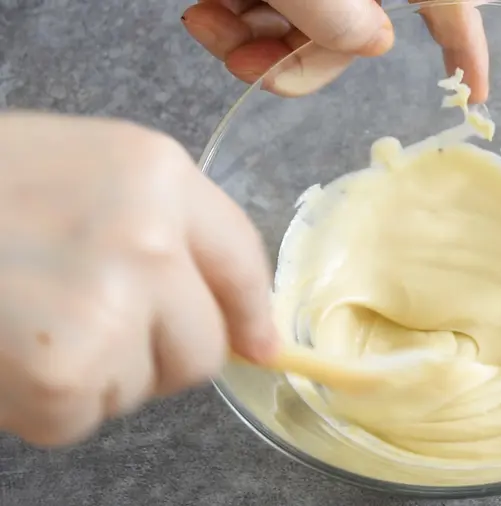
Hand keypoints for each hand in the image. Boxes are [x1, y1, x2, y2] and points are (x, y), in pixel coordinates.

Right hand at [0, 113, 278, 446]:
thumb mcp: (79, 173)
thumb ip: (164, 229)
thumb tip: (248, 328)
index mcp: (155, 172)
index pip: (240, 261)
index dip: (250, 314)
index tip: (259, 346)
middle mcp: (149, 235)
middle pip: (202, 345)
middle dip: (154, 352)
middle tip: (81, 322)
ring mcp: (110, 304)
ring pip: (145, 386)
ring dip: (95, 373)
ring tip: (26, 321)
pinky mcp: (62, 371)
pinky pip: (82, 418)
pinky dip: (43, 405)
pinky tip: (4, 352)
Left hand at [181, 0, 489, 100]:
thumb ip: (344, 25)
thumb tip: (372, 44)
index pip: (450, 5)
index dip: (467, 49)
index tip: (474, 92)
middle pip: (353, 29)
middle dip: (293, 58)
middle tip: (242, 66)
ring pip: (304, 18)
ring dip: (251, 36)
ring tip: (205, 20)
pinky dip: (237, 9)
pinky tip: (206, 7)